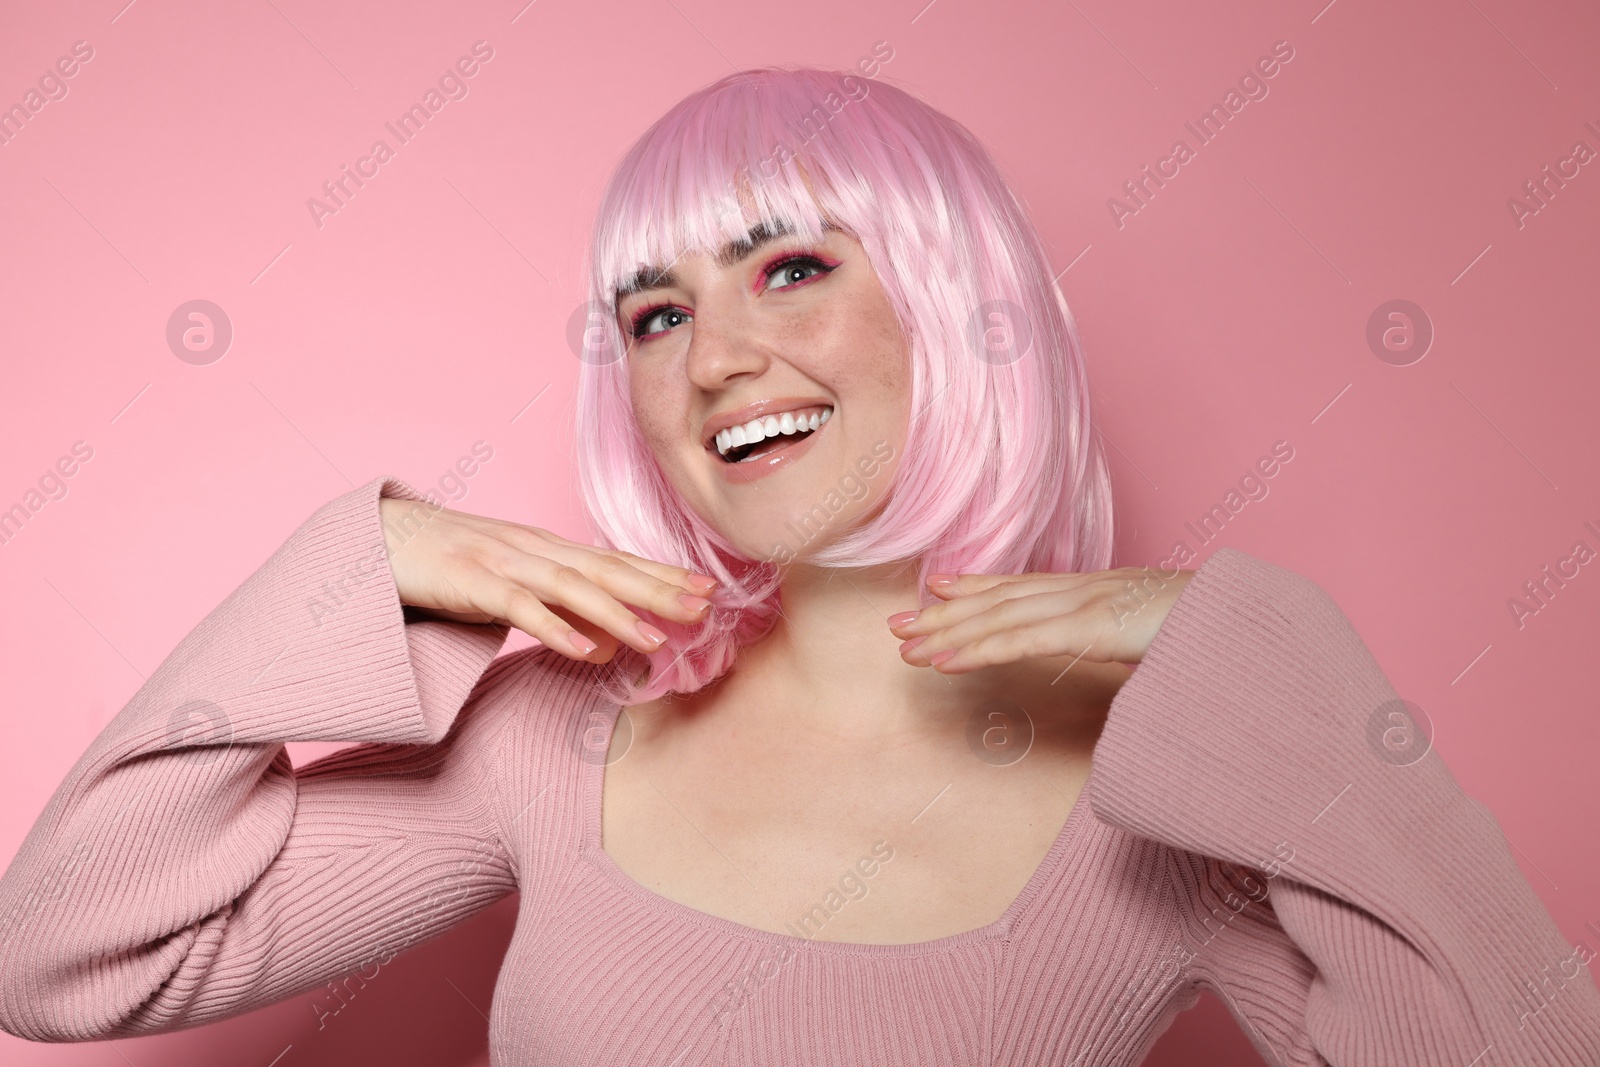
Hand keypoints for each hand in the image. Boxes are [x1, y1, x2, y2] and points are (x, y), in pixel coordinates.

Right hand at [378, 496, 717, 662]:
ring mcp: (503, 562)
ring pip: (571, 587)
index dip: (663, 576)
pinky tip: (583, 649)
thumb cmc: (448, 565)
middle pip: (607, 570)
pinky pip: (519, 608)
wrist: (378, 537)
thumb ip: (561, 613)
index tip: (710, 592)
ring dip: (617, 613)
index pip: (615, 561)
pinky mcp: (470, 581)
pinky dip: (553, 627)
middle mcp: (534, 549)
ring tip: (656, 640)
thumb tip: (609, 647)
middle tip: (706, 610)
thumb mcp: (512, 590)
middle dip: (659, 590)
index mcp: (547, 549)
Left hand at [886, 566, 1195, 673]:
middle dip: (946, 613)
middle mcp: (1087, 590)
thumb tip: (1123, 668)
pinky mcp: (1094, 627)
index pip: (1026, 587)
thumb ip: (1132, 650)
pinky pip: (1023, 641)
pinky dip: (978, 649)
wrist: (1257, 626)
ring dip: (948, 634)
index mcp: (1101, 592)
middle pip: (1001, 600)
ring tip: (905, 648)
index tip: (937, 587)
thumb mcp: (1163, 645)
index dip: (978, 586)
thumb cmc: (1218, 639)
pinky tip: (944, 661)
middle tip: (896, 625)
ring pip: (1001, 618)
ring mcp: (1089, 604)